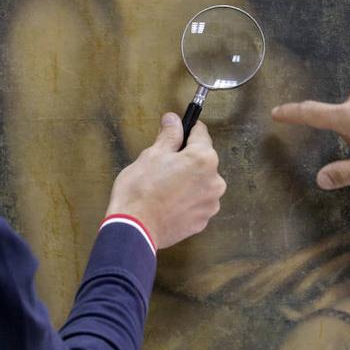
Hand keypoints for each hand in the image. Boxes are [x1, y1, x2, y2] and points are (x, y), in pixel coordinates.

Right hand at [106, 113, 226, 249]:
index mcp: (204, 158)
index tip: (176, 132)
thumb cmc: (141, 190)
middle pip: (202, 160)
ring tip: (163, 187)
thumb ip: (169, 135)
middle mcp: (215, 180)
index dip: (185, 130)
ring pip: (200, 182)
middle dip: (186, 159)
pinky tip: (168, 201)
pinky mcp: (203, 220)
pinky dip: (186, 199)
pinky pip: (197, 202)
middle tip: (162, 165)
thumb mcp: (152, 155)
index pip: (200, 133)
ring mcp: (210, 203)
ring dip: (188, 180)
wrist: (134, 230)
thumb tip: (174, 120)